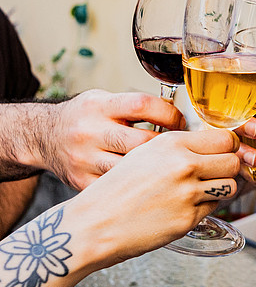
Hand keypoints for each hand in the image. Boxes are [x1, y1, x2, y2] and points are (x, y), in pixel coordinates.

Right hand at [47, 90, 184, 189]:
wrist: (44, 135)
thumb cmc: (85, 116)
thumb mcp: (106, 99)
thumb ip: (137, 106)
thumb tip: (179, 117)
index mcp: (100, 106)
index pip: (143, 105)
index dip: (170, 114)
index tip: (180, 122)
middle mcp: (89, 131)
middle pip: (141, 142)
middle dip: (166, 147)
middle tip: (178, 150)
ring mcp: (84, 159)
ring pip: (131, 169)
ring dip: (154, 169)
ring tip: (165, 166)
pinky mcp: (81, 181)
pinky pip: (117, 188)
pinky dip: (136, 186)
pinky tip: (145, 181)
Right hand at [67, 128, 241, 266]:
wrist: (93, 224)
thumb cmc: (116, 189)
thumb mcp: (145, 154)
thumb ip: (178, 148)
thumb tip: (213, 146)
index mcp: (172, 144)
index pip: (224, 138)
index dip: (227, 146)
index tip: (224, 151)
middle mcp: (183, 165)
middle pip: (233, 161)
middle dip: (228, 167)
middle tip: (216, 172)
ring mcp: (187, 193)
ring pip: (230, 185)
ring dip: (222, 188)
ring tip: (203, 189)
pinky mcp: (188, 219)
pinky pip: (214, 208)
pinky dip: (206, 207)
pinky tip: (185, 206)